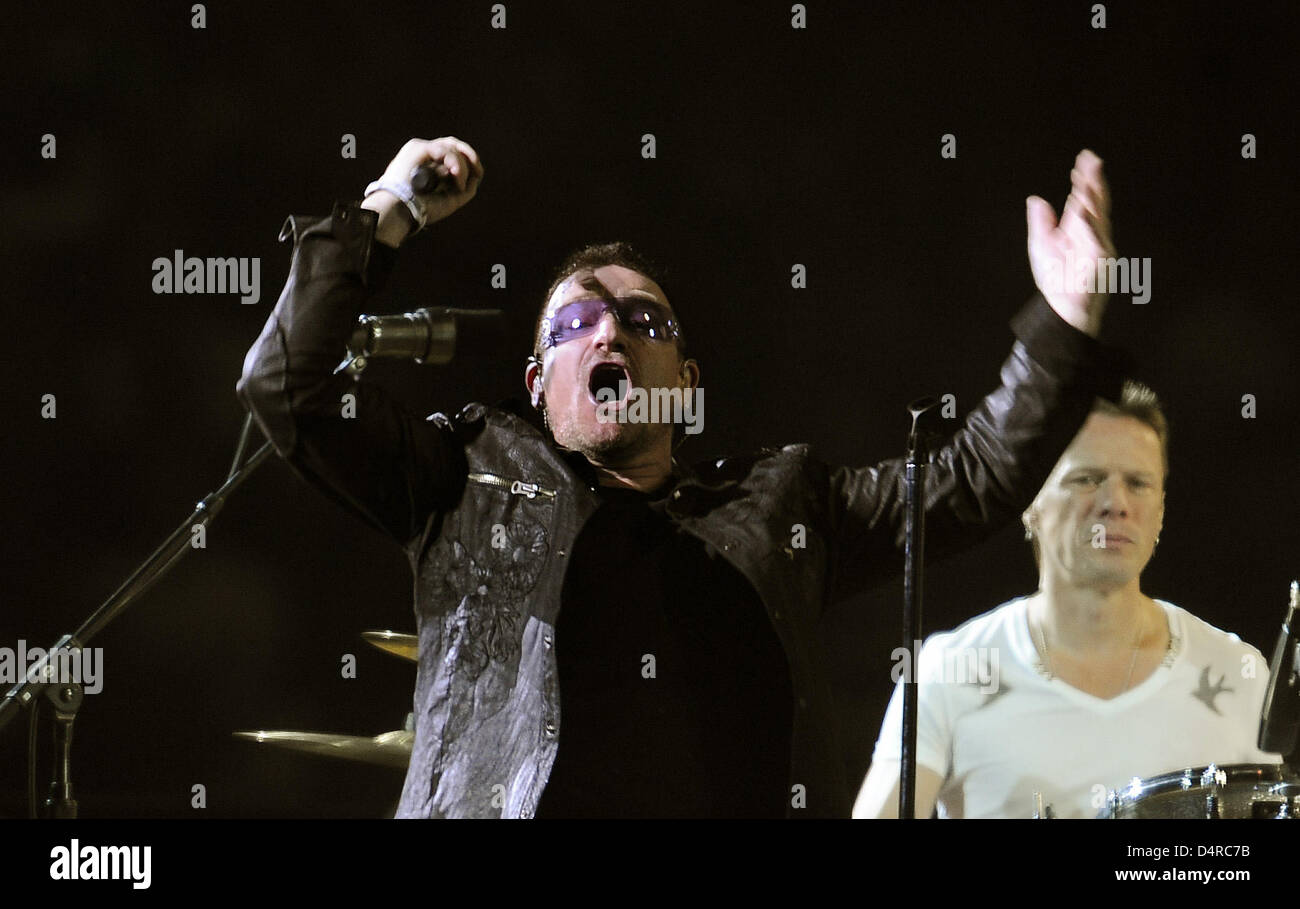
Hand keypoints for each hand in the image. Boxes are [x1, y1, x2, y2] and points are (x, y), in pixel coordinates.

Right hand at [362, 136, 484, 247]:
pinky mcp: (418, 148)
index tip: (478, 174)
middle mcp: (426, 155)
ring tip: (459, 184)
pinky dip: (453, 163)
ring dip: (461, 167)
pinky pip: (443, 150)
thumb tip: (476, 177)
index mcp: (430, 165)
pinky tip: (454, 176)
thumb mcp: (450, 200)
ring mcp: (421, 151)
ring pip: (451, 147)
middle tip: (478, 171)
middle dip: (470, 156)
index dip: (469, 161)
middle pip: (453, 144)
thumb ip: (466, 189)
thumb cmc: (422, 209)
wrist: (401, 211)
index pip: (453, 153)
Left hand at [1026, 149, 1113, 337]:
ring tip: (1088, 179)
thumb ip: (1041, 223)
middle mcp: (1092, 234)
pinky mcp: (1099, 263)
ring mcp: (1098, 247)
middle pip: (1095, 203)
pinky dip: (1089, 227)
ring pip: (1098, 218)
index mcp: (1078, 229)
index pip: (1083, 199)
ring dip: (1093, 198)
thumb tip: (1036, 199)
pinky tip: (1083, 212)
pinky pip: (1095, 242)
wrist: (1061, 308)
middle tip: (1091, 159)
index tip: (1082, 160)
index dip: (1083, 180)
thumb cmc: (1054, 278)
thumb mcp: (1041, 245)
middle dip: (1094, 181)